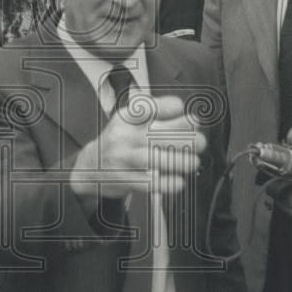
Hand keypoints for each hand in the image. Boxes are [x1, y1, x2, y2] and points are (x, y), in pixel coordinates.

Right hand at [70, 95, 203, 198]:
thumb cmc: (120, 143)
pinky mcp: (122, 179)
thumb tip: (193, 121)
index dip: (170, 109)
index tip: (189, 116)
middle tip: (201, 142)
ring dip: (176, 161)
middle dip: (182, 138)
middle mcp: (122, 136)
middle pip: (153, 134)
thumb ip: (160, 119)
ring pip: (150, 158)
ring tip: (194, 162)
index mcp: (126, 117)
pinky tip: (179, 182)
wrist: (89, 167)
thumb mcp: (132, 123)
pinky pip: (145, 182)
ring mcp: (121, 158)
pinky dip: (164, 183)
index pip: (146, 107)